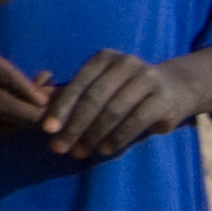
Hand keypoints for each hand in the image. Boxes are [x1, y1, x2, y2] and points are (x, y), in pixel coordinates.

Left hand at [41, 48, 211, 160]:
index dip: (61, 108)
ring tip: (81, 152)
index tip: (48, 130)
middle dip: (75, 125)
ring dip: (95, 135)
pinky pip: (137, 120)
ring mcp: (147, 78)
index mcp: (105, 58)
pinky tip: (105, 150)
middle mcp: (126, 63)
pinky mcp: (164, 98)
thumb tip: (36, 104)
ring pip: (114, 110)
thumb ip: (72, 95)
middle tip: (61, 148)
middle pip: (94, 98)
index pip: (78, 85)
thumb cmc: (126, 90)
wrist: (175, 88)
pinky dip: (118, 137)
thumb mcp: (99, 86)